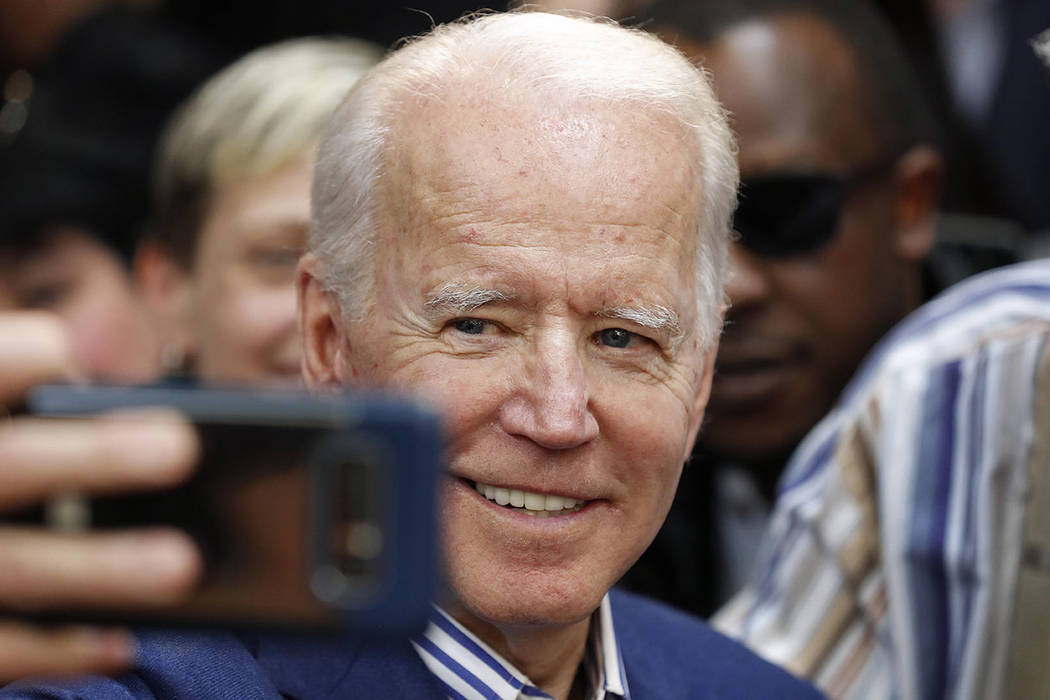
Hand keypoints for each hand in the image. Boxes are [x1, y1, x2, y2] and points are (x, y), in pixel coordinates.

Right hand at [0, 312, 201, 680]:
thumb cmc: (5, 473)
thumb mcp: (11, 432)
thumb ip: (56, 423)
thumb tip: (175, 431)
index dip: (31, 359)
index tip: (72, 363)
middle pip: (13, 464)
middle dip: (96, 456)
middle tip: (180, 450)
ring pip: (16, 567)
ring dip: (102, 568)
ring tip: (181, 566)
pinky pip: (2, 647)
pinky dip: (61, 649)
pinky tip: (120, 646)